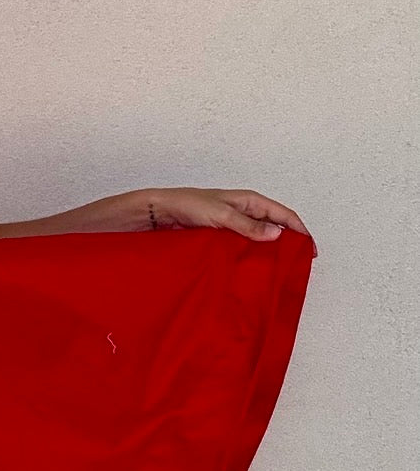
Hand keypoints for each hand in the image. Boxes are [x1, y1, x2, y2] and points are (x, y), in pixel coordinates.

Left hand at [144, 187, 317, 257]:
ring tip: (279, 269)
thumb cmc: (188, 205)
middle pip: (275, 226)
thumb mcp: (221, 215)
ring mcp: (235, 224)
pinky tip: (255, 268)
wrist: (161, 212)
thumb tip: (277, 234)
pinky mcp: (223, 236)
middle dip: (289, 242)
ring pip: (260, 237)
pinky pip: (245, 245)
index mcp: (250, 200)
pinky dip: (253, 254)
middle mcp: (245, 211)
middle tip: (297, 264)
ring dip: (270, 250)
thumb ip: (248, 225)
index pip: (284, 215)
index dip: (300, 231)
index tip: (309, 250)